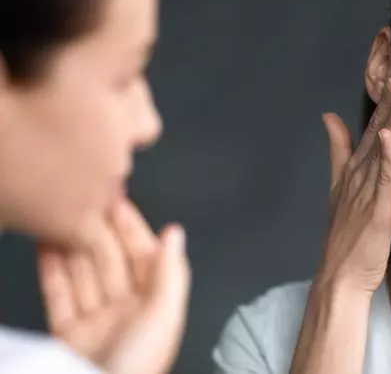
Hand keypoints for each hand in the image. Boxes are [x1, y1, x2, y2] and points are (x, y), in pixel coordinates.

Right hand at [37, 199, 190, 373]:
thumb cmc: (138, 365)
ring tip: (62, 218)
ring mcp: (97, 323)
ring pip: (85, 275)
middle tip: (86, 202)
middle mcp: (128, 311)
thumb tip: (176, 233)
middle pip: (113, 262)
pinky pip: (60, 296)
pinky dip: (53, 271)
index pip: (145, 256)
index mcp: (156, 306)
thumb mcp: (163, 316)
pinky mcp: (69, 336)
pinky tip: (47, 248)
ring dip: (74, 246)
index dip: (132, 227)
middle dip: (101, 232)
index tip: (117, 200)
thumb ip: (170, 273)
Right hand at [317, 77, 390, 293]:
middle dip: (389, 105)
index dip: (384, 106)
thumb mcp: (339, 187)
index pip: (372, 131)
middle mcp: (359, 175)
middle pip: (377, 133)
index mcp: (355, 170)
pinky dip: (386, 155)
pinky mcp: (375, 208)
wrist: (341, 273)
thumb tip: (328, 117)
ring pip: (383, 150)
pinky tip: (390, 135)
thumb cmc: (346, 234)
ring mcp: (366, 190)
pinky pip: (383, 177)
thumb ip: (337, 151)